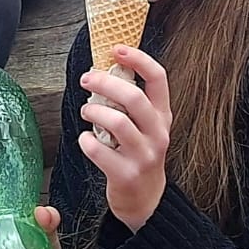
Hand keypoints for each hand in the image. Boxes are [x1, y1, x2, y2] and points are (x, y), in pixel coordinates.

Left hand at [79, 46, 172, 232]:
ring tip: (86, 111)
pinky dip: (86, 141)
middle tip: (86, 80)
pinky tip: (86, 140)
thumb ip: (131, 101)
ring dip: (93, 111)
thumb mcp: (144, 125)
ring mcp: (144, 155)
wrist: (145, 199)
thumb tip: (104, 69)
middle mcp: (157, 134)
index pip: (158, 78)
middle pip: (134, 97)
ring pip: (117, 121)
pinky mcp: (126, 174)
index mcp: (162, 116)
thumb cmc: (138, 153)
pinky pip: (99, 150)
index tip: (116, 48)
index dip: (138, 59)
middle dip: (105, 83)